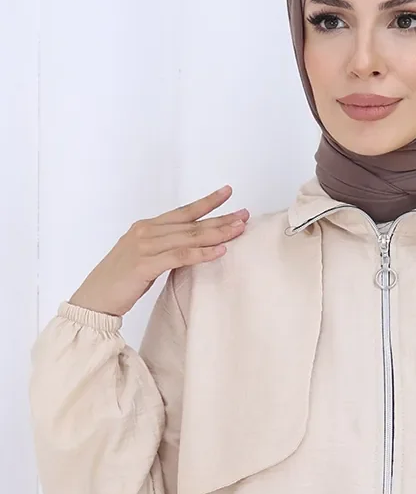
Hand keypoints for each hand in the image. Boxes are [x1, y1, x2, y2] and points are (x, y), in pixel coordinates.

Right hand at [69, 185, 249, 316]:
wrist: (94, 299)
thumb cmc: (118, 283)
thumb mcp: (144, 260)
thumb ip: (164, 250)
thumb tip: (189, 249)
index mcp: (145, 228)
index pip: (182, 212)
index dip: (206, 203)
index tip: (227, 193)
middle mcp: (145, 231)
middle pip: (190, 223)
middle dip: (220, 218)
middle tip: (244, 214)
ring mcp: (144, 246)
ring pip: (188, 237)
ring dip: (216, 233)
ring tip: (238, 230)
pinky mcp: (144, 264)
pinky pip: (179, 256)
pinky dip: (201, 253)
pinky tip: (219, 251)